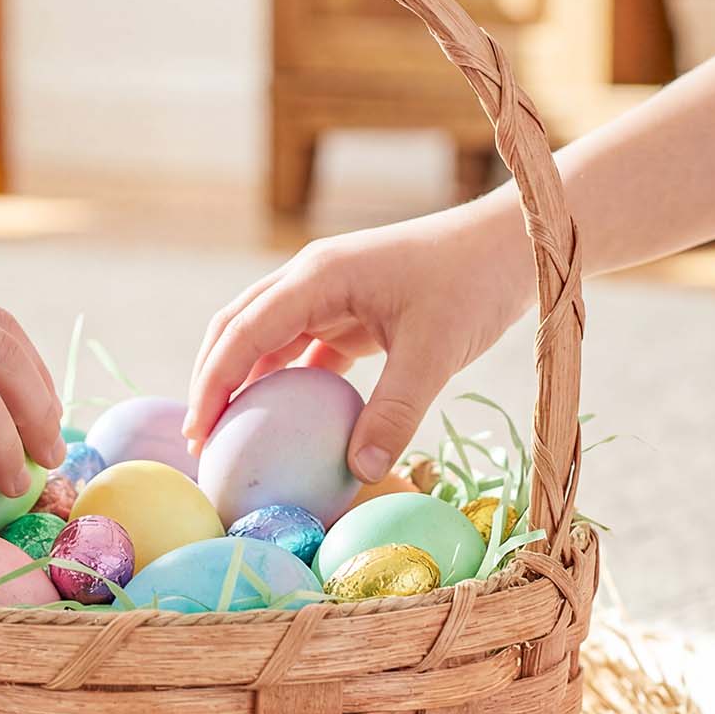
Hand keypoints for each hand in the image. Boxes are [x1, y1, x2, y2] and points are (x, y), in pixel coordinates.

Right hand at [184, 197, 534, 482]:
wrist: (515, 242)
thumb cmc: (475, 283)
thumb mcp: (435, 352)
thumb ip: (395, 412)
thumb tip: (358, 471)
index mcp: (318, 276)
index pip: (244, 331)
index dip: (213, 382)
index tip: (199, 434)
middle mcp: (312, 279)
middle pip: (237, 328)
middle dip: (211, 381)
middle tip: (201, 443)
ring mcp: (331, 294)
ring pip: (266, 338)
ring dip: (244, 383)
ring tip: (230, 438)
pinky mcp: (353, 312)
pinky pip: (304, 350)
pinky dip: (286, 384)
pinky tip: (283, 426)